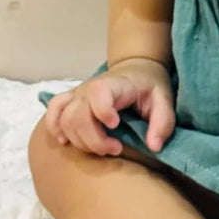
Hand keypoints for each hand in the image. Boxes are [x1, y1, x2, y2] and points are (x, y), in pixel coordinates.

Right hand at [44, 57, 174, 156]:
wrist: (137, 69)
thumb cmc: (150, 86)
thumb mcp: (164, 100)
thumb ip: (163, 122)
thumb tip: (154, 147)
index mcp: (117, 84)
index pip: (99, 92)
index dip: (102, 111)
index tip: (116, 125)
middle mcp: (91, 87)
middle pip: (77, 115)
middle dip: (94, 140)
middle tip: (115, 148)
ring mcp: (79, 93)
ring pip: (64, 120)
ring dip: (80, 141)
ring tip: (102, 148)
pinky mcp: (72, 100)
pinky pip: (53, 112)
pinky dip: (54, 128)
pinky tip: (66, 141)